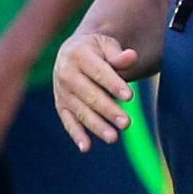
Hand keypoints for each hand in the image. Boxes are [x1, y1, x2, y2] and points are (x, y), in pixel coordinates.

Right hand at [52, 32, 136, 150]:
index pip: (99, 72)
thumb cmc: (96, 50)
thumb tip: (132, 56)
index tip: (130, 97)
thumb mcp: (106, 45)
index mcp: (78, 55)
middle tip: (127, 123)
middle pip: (90, 95)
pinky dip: (76, 135)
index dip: (114, 84)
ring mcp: (62, 92)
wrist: (71, 52)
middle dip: (108, 110)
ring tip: (114, 138)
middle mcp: (66, 74)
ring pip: (81, 111)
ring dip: (97, 126)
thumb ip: (118, 55)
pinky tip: (86, 148)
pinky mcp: (61, 106)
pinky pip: (68, 122)